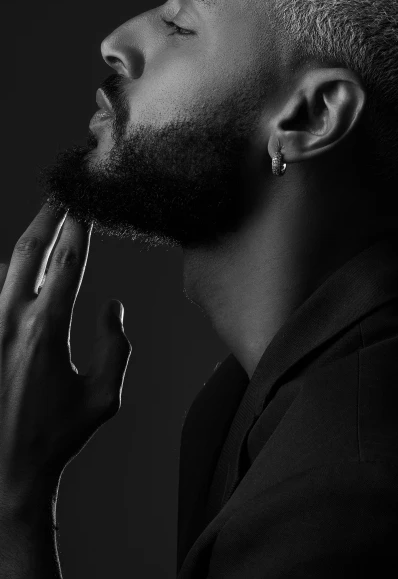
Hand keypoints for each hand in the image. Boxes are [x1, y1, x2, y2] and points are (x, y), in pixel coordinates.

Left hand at [0, 202, 131, 509]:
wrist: (3, 472)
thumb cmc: (57, 436)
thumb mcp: (104, 395)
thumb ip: (115, 346)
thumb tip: (110, 307)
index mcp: (46, 329)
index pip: (68, 261)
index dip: (79, 227)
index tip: (86, 206)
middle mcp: (11, 320)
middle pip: (28, 249)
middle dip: (47, 216)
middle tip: (59, 196)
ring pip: (0, 268)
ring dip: (22, 247)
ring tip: (41, 231)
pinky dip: (1, 278)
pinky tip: (9, 274)